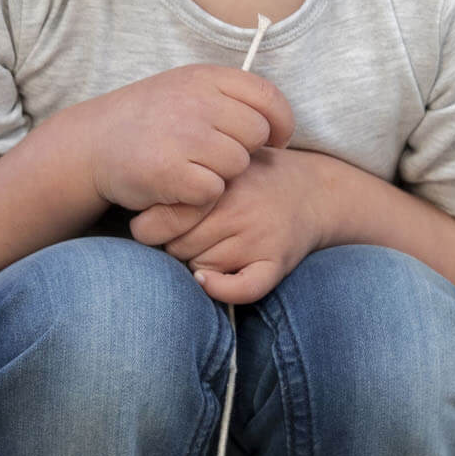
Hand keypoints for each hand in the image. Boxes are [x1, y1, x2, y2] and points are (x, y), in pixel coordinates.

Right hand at [81, 65, 293, 213]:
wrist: (93, 143)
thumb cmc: (149, 121)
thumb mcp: (186, 89)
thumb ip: (228, 95)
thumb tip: (276, 120)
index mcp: (205, 77)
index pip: (268, 97)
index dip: (281, 123)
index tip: (275, 140)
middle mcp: (196, 101)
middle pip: (255, 135)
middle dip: (243, 151)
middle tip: (216, 157)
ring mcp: (183, 136)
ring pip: (237, 165)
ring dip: (221, 174)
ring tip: (191, 169)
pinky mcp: (170, 172)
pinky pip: (213, 190)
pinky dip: (200, 196)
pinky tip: (179, 186)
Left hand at [129, 146, 337, 305]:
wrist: (315, 191)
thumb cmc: (251, 179)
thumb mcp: (219, 165)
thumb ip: (182, 179)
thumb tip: (140, 217)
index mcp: (216, 182)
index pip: (159, 219)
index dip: (151, 226)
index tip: (158, 223)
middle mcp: (237, 208)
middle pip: (176, 246)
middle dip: (176, 244)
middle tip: (193, 232)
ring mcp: (257, 237)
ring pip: (199, 268)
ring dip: (197, 263)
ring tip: (215, 243)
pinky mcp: (276, 262)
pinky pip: (241, 290)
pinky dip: (221, 290)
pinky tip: (210, 280)